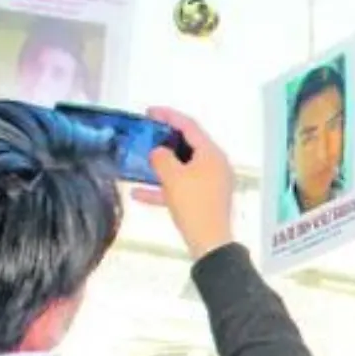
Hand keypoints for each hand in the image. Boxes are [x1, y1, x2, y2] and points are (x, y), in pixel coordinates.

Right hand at [131, 106, 234, 260]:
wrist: (210, 243)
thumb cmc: (193, 204)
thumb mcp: (172, 176)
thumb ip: (161, 157)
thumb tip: (158, 152)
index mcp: (212, 154)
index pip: (189, 126)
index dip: (168, 116)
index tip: (149, 112)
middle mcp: (216, 165)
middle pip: (188, 146)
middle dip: (164, 141)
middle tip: (145, 135)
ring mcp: (213, 183)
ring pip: (183, 168)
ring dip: (162, 166)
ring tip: (140, 161)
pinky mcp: (206, 200)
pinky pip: (182, 188)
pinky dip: (164, 189)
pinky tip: (138, 194)